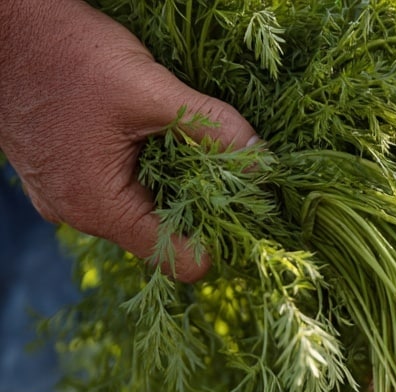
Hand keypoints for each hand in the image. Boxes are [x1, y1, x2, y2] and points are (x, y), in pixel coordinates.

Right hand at [0, 0, 256, 281]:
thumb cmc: (64, 53)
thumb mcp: (148, 90)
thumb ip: (211, 128)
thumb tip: (263, 160)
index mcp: (100, 209)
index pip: (179, 261)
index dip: (216, 238)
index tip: (240, 208)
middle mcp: (79, 214)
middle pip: (161, 236)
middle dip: (196, 206)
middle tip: (221, 169)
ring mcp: (63, 196)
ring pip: (138, 210)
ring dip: (169, 184)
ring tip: (182, 145)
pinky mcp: (59, 174)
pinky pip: (114, 188)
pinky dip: (140, 170)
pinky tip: (149, 137)